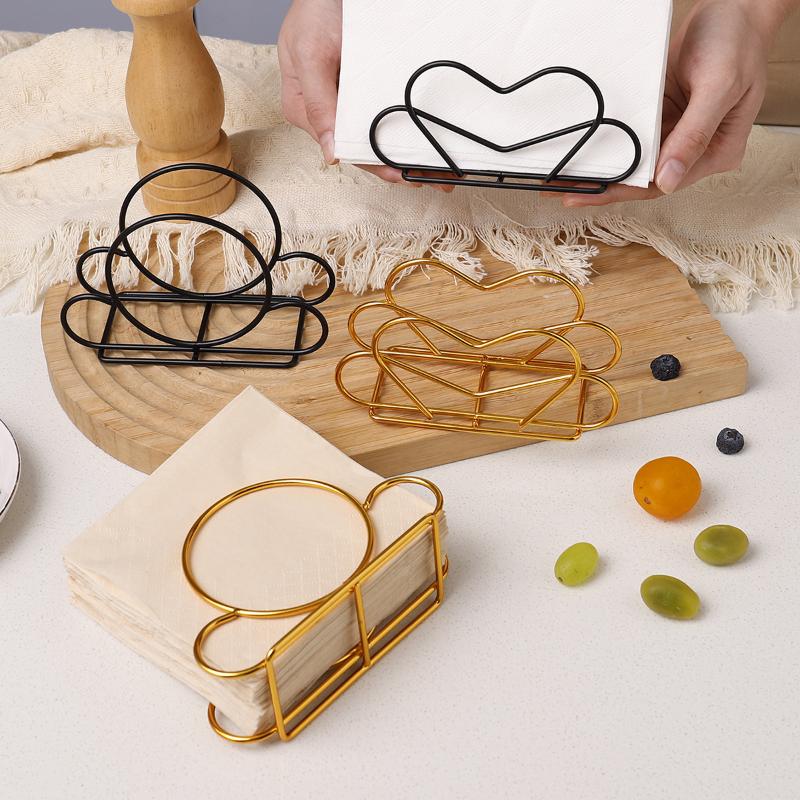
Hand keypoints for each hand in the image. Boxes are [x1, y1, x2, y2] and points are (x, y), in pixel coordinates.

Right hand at [279, 0, 437, 185]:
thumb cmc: (314, 9)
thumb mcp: (310, 54)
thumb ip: (317, 104)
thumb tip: (330, 153)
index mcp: (307, 112)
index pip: (345, 149)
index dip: (376, 166)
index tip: (404, 175)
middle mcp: (328, 111)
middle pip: (365, 147)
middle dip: (397, 164)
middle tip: (432, 177)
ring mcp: (348, 99)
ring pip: (379, 134)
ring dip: (406, 150)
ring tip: (436, 166)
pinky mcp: (364, 87)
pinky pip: (388, 112)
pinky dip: (408, 126)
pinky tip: (427, 137)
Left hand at [560, 0, 793, 208]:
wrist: (734, 7)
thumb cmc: (737, 43)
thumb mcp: (719, 88)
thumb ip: (694, 136)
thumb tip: (669, 180)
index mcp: (716, 153)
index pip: (664, 184)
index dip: (626, 191)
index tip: (594, 194)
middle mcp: (694, 150)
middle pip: (644, 178)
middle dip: (606, 186)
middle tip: (566, 192)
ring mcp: (676, 133)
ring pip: (634, 160)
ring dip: (603, 167)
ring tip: (565, 178)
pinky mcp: (661, 117)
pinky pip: (631, 136)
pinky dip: (608, 143)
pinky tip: (583, 149)